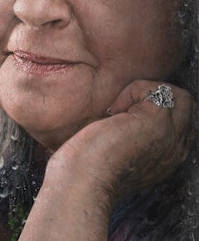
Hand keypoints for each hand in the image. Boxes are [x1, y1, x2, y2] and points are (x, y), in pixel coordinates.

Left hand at [20, 80, 195, 240]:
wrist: (84, 181)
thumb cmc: (89, 169)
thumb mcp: (121, 154)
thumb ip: (133, 139)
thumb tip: (122, 115)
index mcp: (168, 159)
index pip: (179, 123)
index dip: (155, 109)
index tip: (126, 116)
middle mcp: (176, 149)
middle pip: (185, 105)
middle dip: (156, 97)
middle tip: (125, 109)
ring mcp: (170, 134)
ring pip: (176, 95)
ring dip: (146, 92)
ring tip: (120, 110)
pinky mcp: (158, 120)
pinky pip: (153, 88)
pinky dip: (131, 91)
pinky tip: (112, 113)